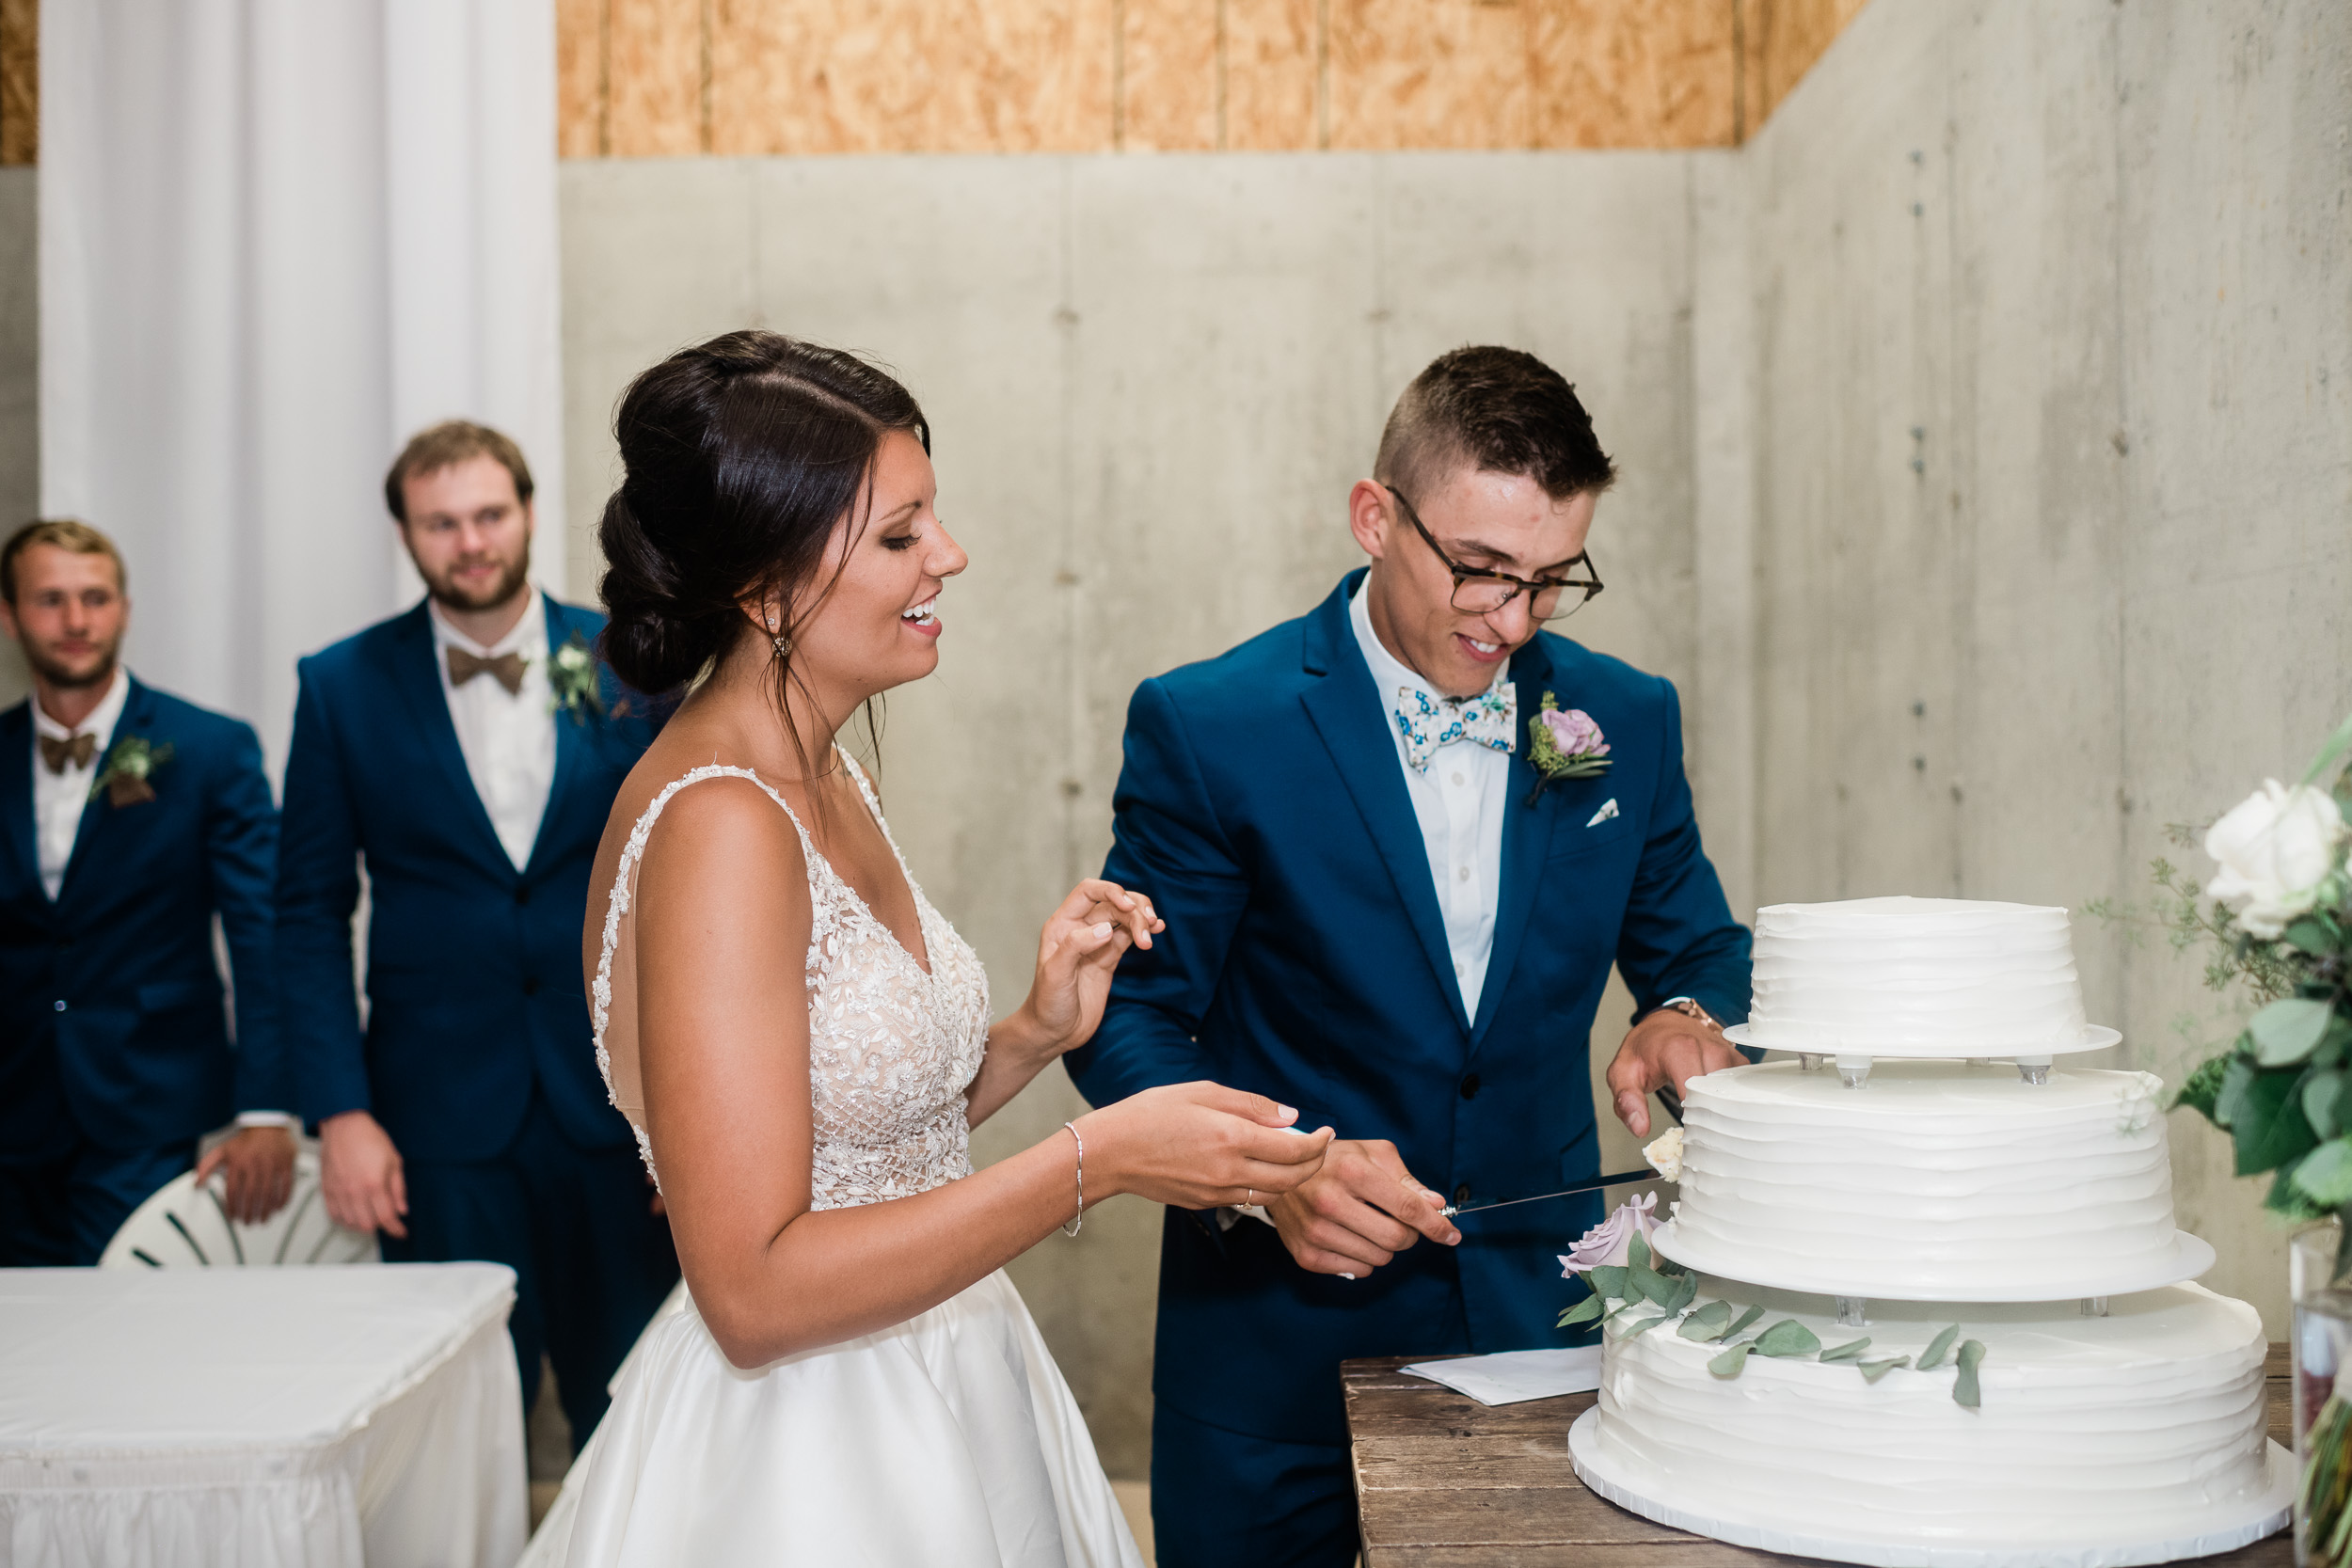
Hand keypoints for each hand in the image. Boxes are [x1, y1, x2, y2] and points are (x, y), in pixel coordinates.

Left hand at [193, 1124, 296, 1224]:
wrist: (267, 1123)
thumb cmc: (245, 1140)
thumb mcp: (222, 1151)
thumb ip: (206, 1167)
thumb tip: (196, 1183)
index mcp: (238, 1163)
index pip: (233, 1191)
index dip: (232, 1207)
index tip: (233, 1217)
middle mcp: (254, 1165)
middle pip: (251, 1195)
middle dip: (249, 1212)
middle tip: (248, 1222)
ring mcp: (271, 1164)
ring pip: (268, 1192)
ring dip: (265, 1209)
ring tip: (262, 1220)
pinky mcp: (286, 1163)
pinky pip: (286, 1185)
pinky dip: (283, 1198)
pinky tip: (279, 1207)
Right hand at [319, 1109, 407, 1237]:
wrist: (344, 1125)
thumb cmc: (368, 1137)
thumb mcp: (394, 1160)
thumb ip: (398, 1188)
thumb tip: (402, 1208)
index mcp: (374, 1184)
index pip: (386, 1218)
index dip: (396, 1229)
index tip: (401, 1232)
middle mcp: (354, 1191)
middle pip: (367, 1225)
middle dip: (381, 1226)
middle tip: (387, 1219)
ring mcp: (338, 1192)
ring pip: (350, 1223)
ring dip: (363, 1224)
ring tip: (371, 1215)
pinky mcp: (327, 1190)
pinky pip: (334, 1215)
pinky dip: (345, 1219)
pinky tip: (353, 1213)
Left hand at [1018, 879, 1164, 1057]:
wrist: (1054, 1033)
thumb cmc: (1047, 1004)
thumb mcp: (1055, 974)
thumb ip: (1076, 946)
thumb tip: (1107, 928)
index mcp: (1062, 924)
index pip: (1089, 891)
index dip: (1111, 891)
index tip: (1129, 907)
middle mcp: (1080, 928)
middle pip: (1113, 903)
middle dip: (1134, 910)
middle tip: (1147, 930)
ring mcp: (1097, 942)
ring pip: (1125, 917)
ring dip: (1142, 920)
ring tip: (1153, 933)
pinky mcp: (1109, 957)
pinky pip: (1129, 936)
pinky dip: (1144, 931)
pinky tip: (1156, 931)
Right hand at [1080, 1082, 1330, 1211]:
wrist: (1110, 1152)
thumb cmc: (1151, 1112)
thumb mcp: (1202, 1091)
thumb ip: (1251, 1104)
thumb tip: (1290, 1116)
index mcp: (1231, 1136)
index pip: (1295, 1149)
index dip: (1319, 1142)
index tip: (1328, 1131)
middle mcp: (1229, 1170)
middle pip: (1292, 1178)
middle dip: (1315, 1164)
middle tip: (1321, 1146)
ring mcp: (1217, 1192)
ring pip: (1273, 1194)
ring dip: (1292, 1179)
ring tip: (1295, 1157)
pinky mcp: (1206, 1204)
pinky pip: (1247, 1198)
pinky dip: (1264, 1186)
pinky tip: (1261, 1167)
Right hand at [1265, 1138, 1459, 1276]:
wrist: (1281, 1174)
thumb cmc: (1336, 1162)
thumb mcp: (1373, 1155)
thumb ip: (1407, 1180)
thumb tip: (1436, 1204)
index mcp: (1353, 1173)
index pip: (1408, 1208)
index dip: (1436, 1225)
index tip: (1452, 1234)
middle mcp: (1331, 1202)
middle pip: (1396, 1239)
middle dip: (1410, 1235)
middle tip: (1402, 1223)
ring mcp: (1316, 1231)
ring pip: (1379, 1258)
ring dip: (1385, 1246)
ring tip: (1370, 1225)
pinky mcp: (1306, 1254)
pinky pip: (1357, 1271)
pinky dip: (1364, 1259)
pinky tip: (1352, 1237)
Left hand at [1606, 1005, 1743, 1136]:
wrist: (1665, 1024)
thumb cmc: (1645, 1050)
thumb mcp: (1622, 1072)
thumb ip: (1626, 1100)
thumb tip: (1640, 1128)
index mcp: (1680, 1049)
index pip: (1695, 1093)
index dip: (1690, 1120)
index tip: (1683, 1137)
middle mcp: (1709, 1049)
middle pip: (1717, 1098)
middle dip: (1707, 1122)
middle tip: (1694, 1138)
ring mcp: (1728, 1055)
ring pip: (1733, 1097)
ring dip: (1720, 1115)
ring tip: (1704, 1125)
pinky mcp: (1739, 1063)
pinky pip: (1742, 1091)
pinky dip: (1731, 1106)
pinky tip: (1716, 1113)